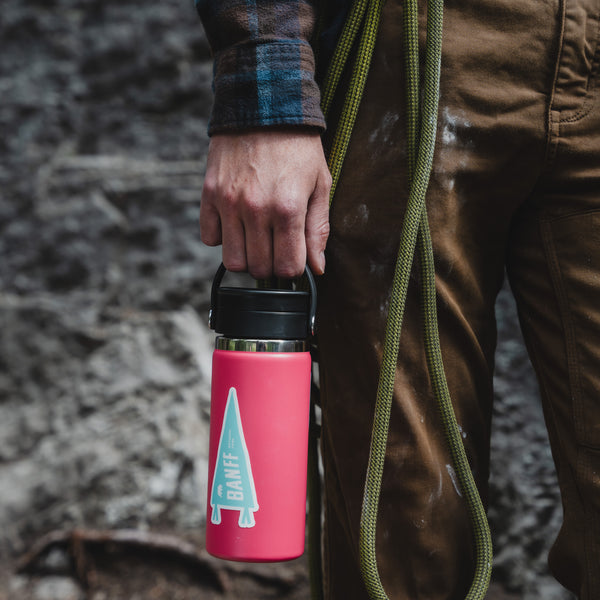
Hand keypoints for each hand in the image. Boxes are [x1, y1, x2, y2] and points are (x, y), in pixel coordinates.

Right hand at [200, 130, 331, 278]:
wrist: (264, 105)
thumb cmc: (298, 148)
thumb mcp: (320, 185)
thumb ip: (318, 230)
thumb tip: (317, 268)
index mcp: (287, 210)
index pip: (287, 267)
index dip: (293, 268)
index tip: (294, 257)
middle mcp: (256, 210)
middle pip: (259, 268)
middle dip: (271, 264)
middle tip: (276, 246)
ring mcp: (229, 203)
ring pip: (233, 260)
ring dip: (246, 256)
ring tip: (256, 238)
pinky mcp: (210, 194)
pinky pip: (210, 237)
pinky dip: (222, 237)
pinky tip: (237, 223)